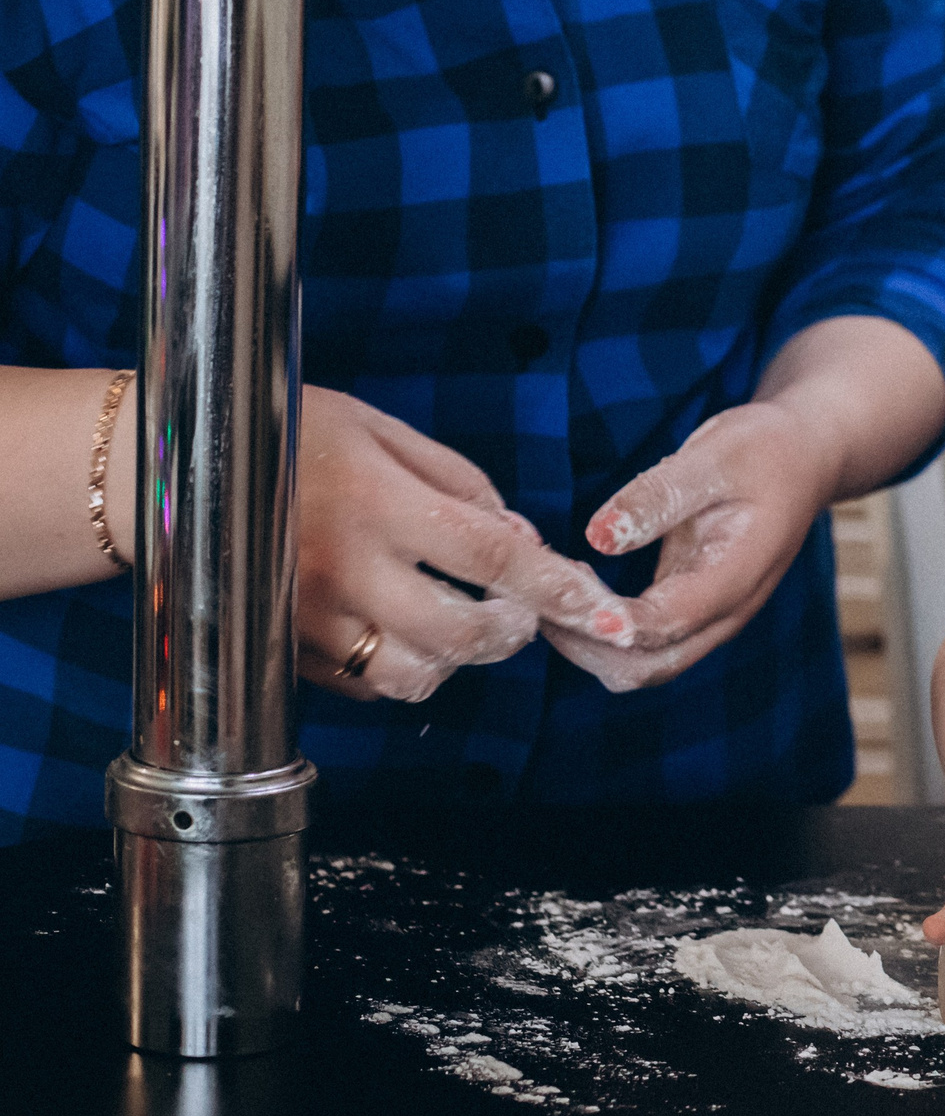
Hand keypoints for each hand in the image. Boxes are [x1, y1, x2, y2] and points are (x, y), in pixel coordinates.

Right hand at [295, 387, 633, 702]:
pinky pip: (368, 686)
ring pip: (417, 676)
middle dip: (513, 632)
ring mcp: (312, 620)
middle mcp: (347, 571)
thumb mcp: (379, 429)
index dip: (556, 586)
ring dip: (460, 657)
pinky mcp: (287, 652)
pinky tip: (408, 630)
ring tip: (464, 619)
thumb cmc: (286, 436)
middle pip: (462, 635)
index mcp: (378, 504)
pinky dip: (405, 669)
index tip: (599, 605)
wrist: (175, 473)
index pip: (491, 556)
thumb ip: (458, 482)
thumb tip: (522, 539)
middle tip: (523, 611)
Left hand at [549, 400, 833, 692]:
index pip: (670, 622)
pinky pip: (638, 642)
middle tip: (538, 594)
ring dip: (586, 641)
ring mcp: (707, 617)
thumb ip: (658, 497)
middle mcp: (724, 612)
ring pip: (638, 664)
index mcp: (738, 575)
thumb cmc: (764, 452)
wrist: (806, 460)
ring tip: (547, 587)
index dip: (615, 624)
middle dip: (585, 644)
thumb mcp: (715, 456)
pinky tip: (570, 583)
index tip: (566, 606)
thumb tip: (599, 536)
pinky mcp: (688, 609)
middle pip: (648, 667)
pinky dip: (597, 629)